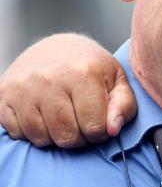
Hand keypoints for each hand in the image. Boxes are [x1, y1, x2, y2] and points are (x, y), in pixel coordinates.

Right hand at [0, 33, 136, 147]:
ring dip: (56, 137)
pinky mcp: (4, 95)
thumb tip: (113, 129)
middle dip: (79, 138)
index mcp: (84, 72)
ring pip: (42, 138)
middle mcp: (50, 77)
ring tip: (64, 120)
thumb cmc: (91, 69)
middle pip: (67, 136)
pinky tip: (44, 117)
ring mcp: (24, 86)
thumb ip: (124, 105)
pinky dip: (33, 133)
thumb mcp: (117, 81)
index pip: (94, 127)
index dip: (101, 133)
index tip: (100, 124)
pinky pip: (19, 133)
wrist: (55, 49)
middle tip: (82, 124)